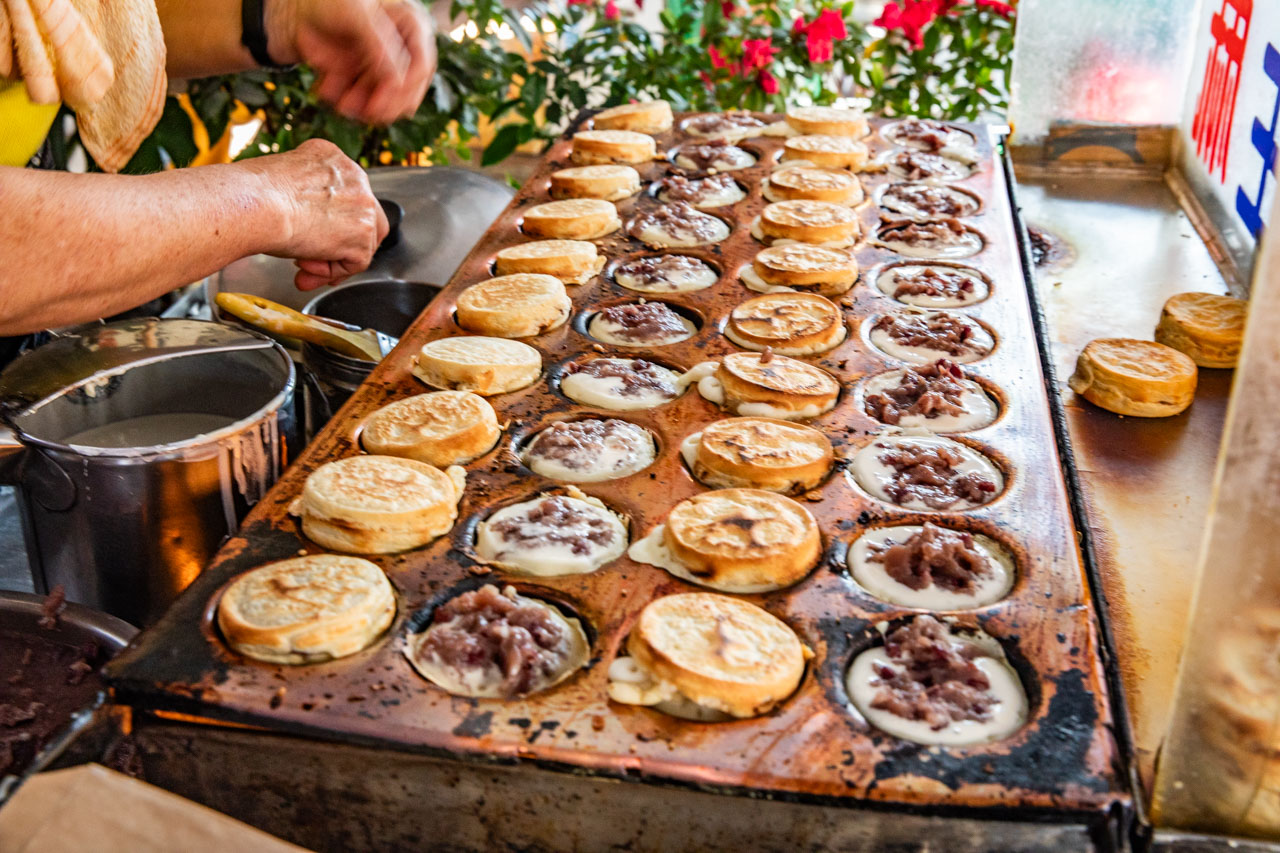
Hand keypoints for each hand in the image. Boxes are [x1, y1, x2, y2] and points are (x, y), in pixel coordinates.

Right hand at [246, 138, 389, 289]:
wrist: (253, 204)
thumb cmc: (252, 195)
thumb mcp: (282, 182)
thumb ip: (302, 197)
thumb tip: (303, 220)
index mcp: (332, 158)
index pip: (344, 195)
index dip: (329, 222)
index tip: (308, 238)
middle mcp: (354, 177)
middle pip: (362, 217)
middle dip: (339, 244)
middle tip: (311, 259)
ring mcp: (363, 205)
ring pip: (360, 242)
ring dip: (330, 261)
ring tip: (302, 267)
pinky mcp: (362, 233)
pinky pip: (355, 262)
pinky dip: (332, 272)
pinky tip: (307, 269)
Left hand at [266, 0, 436, 125]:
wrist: (292, 11)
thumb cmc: (326, 0)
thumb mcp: (355, 15)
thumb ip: (379, 44)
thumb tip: (399, 82)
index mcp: (411, 24)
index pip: (422, 65)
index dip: (405, 89)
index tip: (380, 104)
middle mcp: (402, 47)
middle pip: (407, 89)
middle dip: (383, 104)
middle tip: (363, 113)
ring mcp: (384, 66)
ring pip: (386, 101)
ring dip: (363, 107)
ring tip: (340, 102)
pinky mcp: (366, 80)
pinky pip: (365, 104)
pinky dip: (347, 103)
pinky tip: (327, 90)